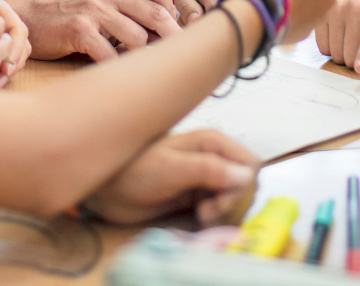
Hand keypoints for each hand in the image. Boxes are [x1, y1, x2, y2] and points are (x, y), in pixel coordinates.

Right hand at [19, 0, 181, 61]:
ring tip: (134, 67)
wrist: (35, 18)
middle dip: (169, 40)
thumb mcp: (105, 4)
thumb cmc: (77, 18)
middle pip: (155, 15)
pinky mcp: (79, 29)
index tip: (171, 34)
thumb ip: (132, 11)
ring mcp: (94, 10)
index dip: (172, 13)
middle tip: (172, 61)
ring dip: (140, 58)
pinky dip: (115, 67)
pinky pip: (110, 54)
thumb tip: (169, 34)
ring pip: (137, 38)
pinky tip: (112, 71)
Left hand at [82, 130, 258, 225]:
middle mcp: (214, 158)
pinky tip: (199, 217)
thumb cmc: (134, 169)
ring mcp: (207, 178)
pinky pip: (223, 209)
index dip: (243, 186)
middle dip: (234, 202)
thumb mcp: (171, 168)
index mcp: (212, 142)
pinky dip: (218, 218)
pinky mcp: (199, 196)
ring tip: (202, 214)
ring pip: (238, 199)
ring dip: (226, 213)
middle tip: (208, 211)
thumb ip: (208, 170)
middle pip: (247, 184)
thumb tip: (245, 176)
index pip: (251, 164)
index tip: (221, 201)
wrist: (109, 186)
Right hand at [316, 0, 359, 73]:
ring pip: (336, 52)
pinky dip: (332, 50)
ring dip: (345, 56)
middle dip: (358, 60)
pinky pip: (323, 47)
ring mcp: (336, 8)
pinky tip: (341, 38)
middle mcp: (355, 6)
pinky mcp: (322, 13)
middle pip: (351, 52)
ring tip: (354, 43)